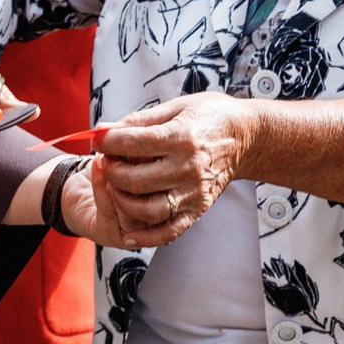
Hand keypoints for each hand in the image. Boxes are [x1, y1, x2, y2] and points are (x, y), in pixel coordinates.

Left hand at [93, 92, 250, 248]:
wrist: (246, 137)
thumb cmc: (211, 116)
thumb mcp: (177, 106)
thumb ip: (139, 120)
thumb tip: (104, 128)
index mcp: (182, 137)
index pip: (133, 143)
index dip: (107, 141)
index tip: (97, 138)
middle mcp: (188, 168)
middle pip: (135, 179)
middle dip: (111, 171)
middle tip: (106, 161)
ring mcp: (194, 192)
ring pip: (147, 208)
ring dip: (122, 200)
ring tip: (116, 186)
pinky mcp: (199, 208)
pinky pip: (169, 230)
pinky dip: (146, 236)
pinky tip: (128, 232)